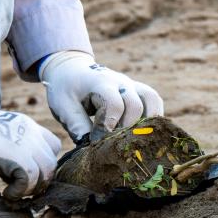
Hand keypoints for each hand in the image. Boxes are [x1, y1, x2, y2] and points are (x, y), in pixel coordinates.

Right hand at [0, 107, 61, 198]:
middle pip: (51, 163)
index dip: (44, 163)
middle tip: (20, 187)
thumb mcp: (1, 133)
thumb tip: (20, 171)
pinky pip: (29, 181)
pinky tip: (6, 193)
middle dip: (39, 181)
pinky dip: (19, 192)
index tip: (29, 172)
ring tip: (12, 190)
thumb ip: (16, 145)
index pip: (53, 145)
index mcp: (28, 125)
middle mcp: (31, 133)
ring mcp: (25, 144)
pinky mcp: (15, 157)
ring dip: (30, 189)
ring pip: (45, 174)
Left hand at [39, 51, 163, 141]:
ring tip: (133, 140)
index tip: (96, 141)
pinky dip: (153, 116)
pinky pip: (154, 100)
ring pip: (151, 100)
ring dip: (145, 123)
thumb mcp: (63, 106)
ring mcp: (132, 85)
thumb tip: (91, 147)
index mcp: (100, 83)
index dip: (107, 126)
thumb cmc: (66, 89)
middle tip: (113, 144)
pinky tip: (143, 132)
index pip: (113, 105)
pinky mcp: (138, 90)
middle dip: (125, 129)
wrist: (71, 69)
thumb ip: (77, 125)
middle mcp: (120, 82)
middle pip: (135, 105)